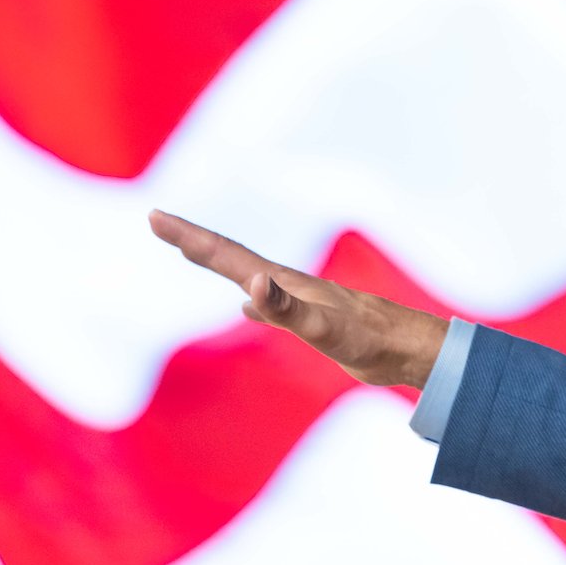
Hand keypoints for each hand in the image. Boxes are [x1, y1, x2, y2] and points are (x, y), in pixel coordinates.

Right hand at [148, 210, 447, 389]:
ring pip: (248, 274)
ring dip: (216, 261)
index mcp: (285, 283)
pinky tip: (249, 302)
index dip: (190, 237)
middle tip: (158, 220)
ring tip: (191, 249)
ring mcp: (301, 300)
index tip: (156, 216)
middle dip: (193, 240)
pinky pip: (269, 300)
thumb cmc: (371, 341)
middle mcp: (289, 285)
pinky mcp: (314, 318)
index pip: (227, 255)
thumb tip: (251, 288)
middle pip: (232, 257)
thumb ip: (287, 311)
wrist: (409, 348)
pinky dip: (250, 296)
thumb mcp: (325, 330)